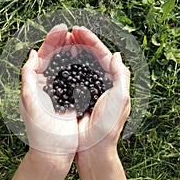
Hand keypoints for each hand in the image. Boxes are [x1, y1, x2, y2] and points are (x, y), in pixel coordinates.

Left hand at [20, 24, 77, 154]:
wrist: (54, 152)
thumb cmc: (39, 130)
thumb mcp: (28, 101)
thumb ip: (27, 76)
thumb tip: (31, 53)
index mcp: (35, 82)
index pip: (43, 55)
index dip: (51, 40)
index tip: (62, 28)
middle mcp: (47, 84)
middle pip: (56, 57)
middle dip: (64, 42)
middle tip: (74, 31)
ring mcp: (61, 90)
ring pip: (67, 65)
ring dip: (74, 52)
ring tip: (81, 40)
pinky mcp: (72, 98)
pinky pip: (77, 78)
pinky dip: (82, 67)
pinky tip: (88, 59)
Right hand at [71, 26, 130, 152]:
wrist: (94, 149)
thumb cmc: (109, 125)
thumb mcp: (121, 98)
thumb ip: (122, 75)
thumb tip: (117, 54)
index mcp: (113, 81)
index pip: (102, 54)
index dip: (91, 40)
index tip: (78, 30)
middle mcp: (100, 83)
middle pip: (90, 57)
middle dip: (80, 42)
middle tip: (69, 32)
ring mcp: (87, 89)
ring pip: (80, 65)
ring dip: (72, 52)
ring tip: (63, 41)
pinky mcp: (76, 97)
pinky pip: (70, 79)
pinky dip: (65, 68)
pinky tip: (58, 60)